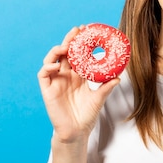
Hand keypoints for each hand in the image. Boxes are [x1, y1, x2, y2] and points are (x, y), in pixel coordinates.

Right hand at [37, 27, 119, 142]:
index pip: (78, 54)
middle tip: (77, 30)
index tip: (88, 30)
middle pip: (65, 53)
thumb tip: (118, 77)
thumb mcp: (99, 99)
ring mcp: (56, 81)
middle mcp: (66, 75)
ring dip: (57, 50)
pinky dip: (48, 67)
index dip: (81, 42)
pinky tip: (56, 65)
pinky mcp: (47, 90)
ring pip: (52, 60)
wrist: (77, 133)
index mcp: (78, 75)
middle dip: (70, 40)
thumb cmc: (87, 115)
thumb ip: (106, 87)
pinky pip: (43, 74)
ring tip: (66, 46)